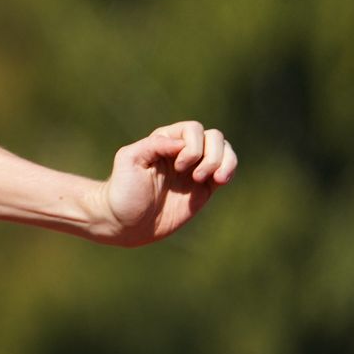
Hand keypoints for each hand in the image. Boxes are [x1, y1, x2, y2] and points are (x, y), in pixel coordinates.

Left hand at [97, 121, 236, 245]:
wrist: (127, 223)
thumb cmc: (123, 191)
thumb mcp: (129, 161)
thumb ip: (153, 144)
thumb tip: (182, 143)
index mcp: (164, 141)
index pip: (193, 130)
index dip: (192, 146)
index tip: (177, 168)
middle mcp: (182, 152)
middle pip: (214, 137)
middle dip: (211, 155)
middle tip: (194, 177)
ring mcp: (195, 168)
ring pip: (224, 150)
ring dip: (225, 162)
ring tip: (215, 180)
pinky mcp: (205, 187)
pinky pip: (226, 170)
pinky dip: (229, 170)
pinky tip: (220, 181)